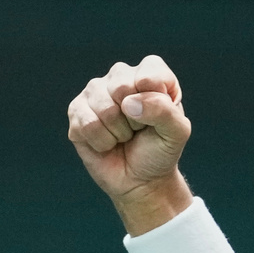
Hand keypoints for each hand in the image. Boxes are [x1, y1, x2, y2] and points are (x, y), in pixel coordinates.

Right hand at [67, 55, 192, 231]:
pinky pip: (86, 124)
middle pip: (122, 87)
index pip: (149, 73)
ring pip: (103, 108)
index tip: (160, 117)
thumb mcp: (177, 132)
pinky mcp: (76, 111)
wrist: (141, 179)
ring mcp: (95, 92)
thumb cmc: (161, 149)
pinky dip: (102, 142)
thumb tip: (128, 102)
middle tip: (140, 128)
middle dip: (135, 119)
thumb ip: (164, 111)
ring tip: (124, 135)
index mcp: (150, 73)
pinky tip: (108, 142)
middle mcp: (120, 77)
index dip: (156, 100)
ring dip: (119, 132)